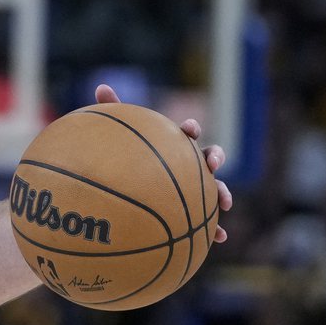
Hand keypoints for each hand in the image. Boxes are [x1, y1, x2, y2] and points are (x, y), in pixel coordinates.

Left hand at [95, 84, 233, 242]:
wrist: (130, 188)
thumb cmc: (127, 156)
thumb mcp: (118, 135)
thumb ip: (113, 110)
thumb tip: (100, 85)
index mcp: (175, 145)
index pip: (187, 133)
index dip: (190, 129)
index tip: (188, 129)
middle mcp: (189, 164)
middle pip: (208, 157)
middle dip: (215, 157)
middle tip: (212, 162)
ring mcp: (195, 187)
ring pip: (216, 188)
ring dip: (223, 193)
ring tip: (224, 203)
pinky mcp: (193, 210)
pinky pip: (208, 221)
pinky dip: (215, 229)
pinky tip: (219, 239)